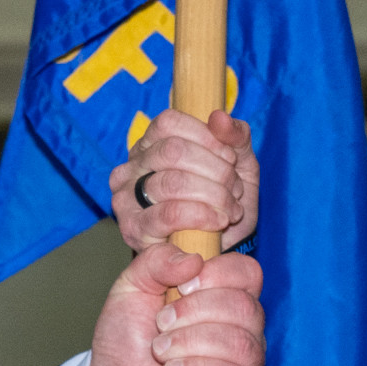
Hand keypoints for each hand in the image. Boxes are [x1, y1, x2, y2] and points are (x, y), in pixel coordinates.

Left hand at [86, 243, 263, 365]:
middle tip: (160, 325)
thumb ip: (155, 260)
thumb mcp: (131, 288)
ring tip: (161, 352)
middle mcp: (243, 330)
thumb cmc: (127, 343)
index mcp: (224, 297)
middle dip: (196, 312)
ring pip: (242, 345)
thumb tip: (193, 258)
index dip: (217, 274)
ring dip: (192, 344)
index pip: (247, 273)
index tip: (181, 286)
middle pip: (245, 308)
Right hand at [112, 111, 258, 251]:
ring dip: (214, 195)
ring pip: (172, 182)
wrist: (220, 249)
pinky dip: (203, 216)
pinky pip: (169, 215)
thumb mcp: (240, 164)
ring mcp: (127, 198)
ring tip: (230, 208)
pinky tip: (219, 221)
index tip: (230, 159)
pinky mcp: (134, 229)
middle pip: (173, 151)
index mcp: (151, 143)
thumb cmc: (223, 200)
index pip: (169, 123)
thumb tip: (219, 117)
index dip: (207, 138)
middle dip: (215, 170)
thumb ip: (235, 136)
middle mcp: (132, 167)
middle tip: (235, 188)